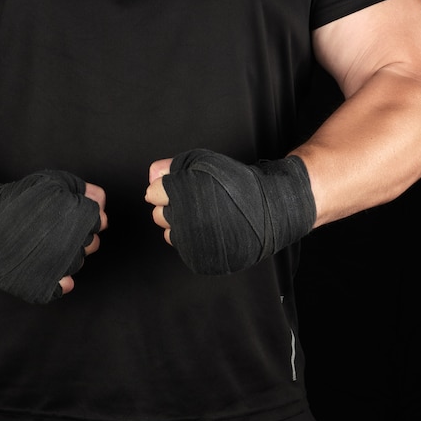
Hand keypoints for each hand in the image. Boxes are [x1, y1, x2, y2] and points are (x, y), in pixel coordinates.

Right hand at [0, 165, 106, 303]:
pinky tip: (57, 273)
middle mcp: (69, 246)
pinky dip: (61, 282)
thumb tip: (98, 199)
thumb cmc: (17, 199)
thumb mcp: (51, 181)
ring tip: (48, 243)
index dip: (89, 216)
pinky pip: (61, 287)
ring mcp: (56, 267)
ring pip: (77, 264)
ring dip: (70, 254)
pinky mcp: (41, 285)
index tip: (73, 214)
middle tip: (59, 227)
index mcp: (75, 220)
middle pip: (91, 244)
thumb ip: (80, 188)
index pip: (99, 221)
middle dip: (82, 234)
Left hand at [145, 149, 315, 274]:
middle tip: (195, 202)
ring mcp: (192, 241)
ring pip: (169, 233)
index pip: (154, 193)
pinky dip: (190, 240)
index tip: (184, 188)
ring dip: (179, 224)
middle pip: (158, 214)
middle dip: (172, 207)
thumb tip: (151, 174)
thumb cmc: (237, 183)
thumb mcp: (204, 162)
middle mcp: (184, 219)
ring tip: (203, 216)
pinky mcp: (199, 258)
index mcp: (182, 193)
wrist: (269, 208)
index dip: (168, 188)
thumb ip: (173, 166)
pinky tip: (207, 229)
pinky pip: (182, 248)